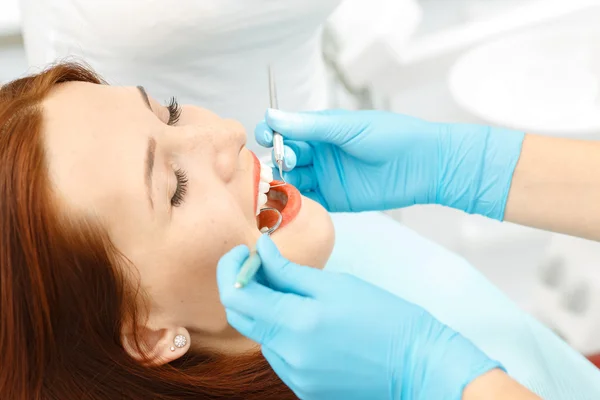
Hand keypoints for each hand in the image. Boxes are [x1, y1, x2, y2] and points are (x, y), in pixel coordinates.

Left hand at [217, 236, 502, 398]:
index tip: (241, 252)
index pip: (236, 296)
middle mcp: (288, 357)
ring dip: (268, 311)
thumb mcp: (336, 285)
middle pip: (243, 318)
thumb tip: (260, 251)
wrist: (419, 365)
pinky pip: (280, 356)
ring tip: (296, 293)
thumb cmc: (386, 318)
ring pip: (262, 336)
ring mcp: (296, 378)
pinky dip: (283, 333)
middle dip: (245, 287)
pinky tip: (309, 321)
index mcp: (296, 324)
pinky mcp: (305, 389)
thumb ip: (289, 271)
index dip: (230, 269)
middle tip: (264, 265)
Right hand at [255, 109, 523, 219]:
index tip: (265, 136)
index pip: (286, 130)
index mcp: (322, 130)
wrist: (425, 164)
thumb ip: (310, 125)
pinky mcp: (335, 200)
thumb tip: (272, 115)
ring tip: (284, 183)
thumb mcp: (348, 127)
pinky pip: (308, 202)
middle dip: (278, 158)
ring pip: (293, 180)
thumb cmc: (392, 136)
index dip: (271, 132)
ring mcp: (326, 177)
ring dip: (283, 182)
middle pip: (286, 156)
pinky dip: (297, 202)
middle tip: (284, 162)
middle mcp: (320, 153)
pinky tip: (292, 201)